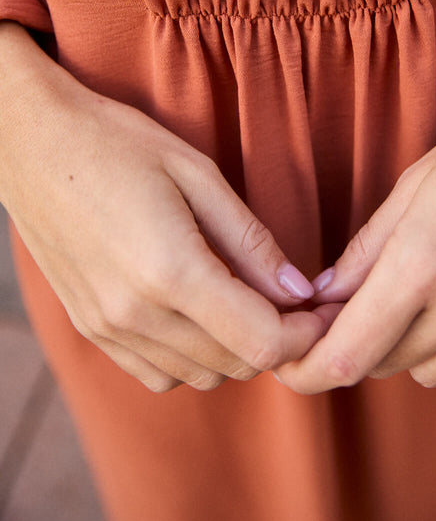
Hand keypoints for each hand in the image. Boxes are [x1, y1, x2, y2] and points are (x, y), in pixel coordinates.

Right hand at [0, 23, 335, 392]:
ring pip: (199, 376)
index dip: (305, 334)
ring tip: (244, 299)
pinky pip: (157, 374)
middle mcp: (136, 314)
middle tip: (290, 298)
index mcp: (171, 271)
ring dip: (234, 349)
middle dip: (276, 339)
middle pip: (235, 365)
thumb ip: (251, 240)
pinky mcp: (90, 328)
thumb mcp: (197, 174)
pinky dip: (191, 357)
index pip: (261, 342)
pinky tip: (196, 312)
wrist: (30, 143)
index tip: (319, 308)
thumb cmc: (118, 143)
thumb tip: (298, 290)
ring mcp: (107, 328)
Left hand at [276, 57, 435, 394]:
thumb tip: (324, 296)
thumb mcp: (414, 185)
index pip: (347, 354)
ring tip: (422, 292)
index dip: (307, 370)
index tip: (290, 363)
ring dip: (409, 344)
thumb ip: (365, 250)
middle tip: (360, 301)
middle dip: (359, 339)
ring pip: (430, 371)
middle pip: (384, 363)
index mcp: (424, 262)